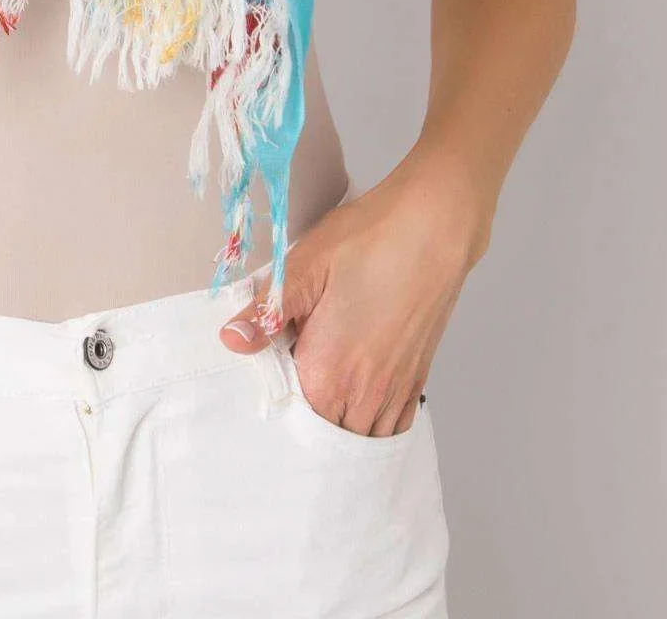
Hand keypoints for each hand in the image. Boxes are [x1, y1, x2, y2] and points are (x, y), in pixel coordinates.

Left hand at [215, 156, 486, 436]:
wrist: (435, 227)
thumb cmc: (371, 239)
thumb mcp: (305, 265)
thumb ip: (268, 311)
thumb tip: (231, 340)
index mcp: (328, 373)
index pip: (287, 416)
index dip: (272, 397)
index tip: (264, 372)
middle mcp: (364, 395)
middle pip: (322, 434)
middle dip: (302, 417)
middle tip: (289, 373)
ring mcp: (394, 392)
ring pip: (357, 438)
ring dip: (336, 423)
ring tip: (318, 385)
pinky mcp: (415, 380)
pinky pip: (390, 428)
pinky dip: (369, 425)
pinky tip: (356, 398)